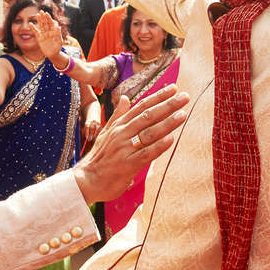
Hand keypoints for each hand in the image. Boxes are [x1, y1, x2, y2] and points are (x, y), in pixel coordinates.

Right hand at [34, 10, 64, 60]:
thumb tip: (58, 26)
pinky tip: (30, 24)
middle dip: (43, 17)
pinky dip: (33, 28)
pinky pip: (36, 32)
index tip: (46, 13)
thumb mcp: (59, 41)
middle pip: (45, 23)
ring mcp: (44, 35)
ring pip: (41, 26)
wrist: (53, 54)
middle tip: (41, 11)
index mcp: (54, 31)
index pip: (51, 23)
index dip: (49, 18)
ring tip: (37, 15)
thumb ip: (58, 34)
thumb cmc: (58, 48)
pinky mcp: (39, 39)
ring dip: (39, 21)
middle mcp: (48, 32)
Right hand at [72, 85, 188, 204]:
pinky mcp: (127, 165)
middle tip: (184, 97)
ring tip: (182, 114)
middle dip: (167, 105)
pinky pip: (145, 154)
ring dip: (167, 123)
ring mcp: (124, 149)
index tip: (174, 89)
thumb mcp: (106, 133)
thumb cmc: (99, 158)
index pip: (141, 107)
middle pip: (147, 116)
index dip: (158, 97)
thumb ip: (118, 115)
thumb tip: (125, 98)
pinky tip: (171, 139)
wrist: (85, 180)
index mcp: (118, 125)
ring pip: (148, 133)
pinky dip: (158, 146)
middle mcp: (121, 134)